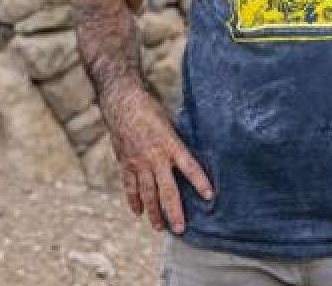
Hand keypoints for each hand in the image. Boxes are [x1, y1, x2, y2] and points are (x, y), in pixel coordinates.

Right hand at [103, 87, 213, 233]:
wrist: (122, 103)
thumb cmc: (149, 109)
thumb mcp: (169, 123)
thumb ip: (175, 143)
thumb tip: (186, 158)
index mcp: (170, 144)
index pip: (190, 167)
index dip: (200, 182)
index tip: (209, 196)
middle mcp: (155, 157)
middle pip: (167, 190)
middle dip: (174, 211)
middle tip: (180, 229)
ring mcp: (139, 162)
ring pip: (147, 193)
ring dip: (153, 212)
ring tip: (159, 227)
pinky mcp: (125, 163)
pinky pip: (130, 187)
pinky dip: (133, 201)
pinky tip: (137, 212)